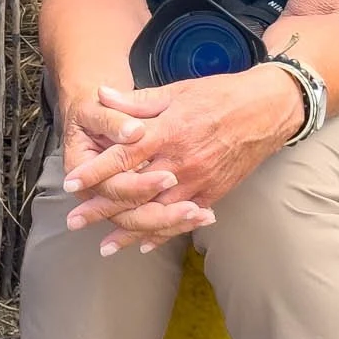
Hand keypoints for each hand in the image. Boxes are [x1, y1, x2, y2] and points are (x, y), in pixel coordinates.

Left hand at [61, 66, 303, 254]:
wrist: (267, 109)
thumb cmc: (219, 95)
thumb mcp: (175, 91)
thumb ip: (136, 101)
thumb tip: (101, 95)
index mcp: (167, 132)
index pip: (122, 157)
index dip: (95, 171)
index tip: (70, 184)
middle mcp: (180, 162)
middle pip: (134, 192)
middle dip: (102, 209)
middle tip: (75, 221)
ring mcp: (198, 181)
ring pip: (157, 213)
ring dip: (129, 231)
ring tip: (105, 247)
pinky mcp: (214, 193)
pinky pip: (184, 219)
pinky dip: (164, 234)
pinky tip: (145, 245)